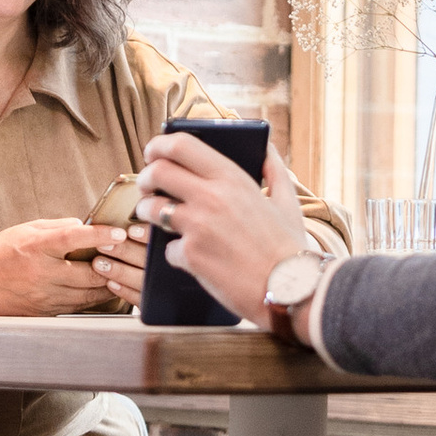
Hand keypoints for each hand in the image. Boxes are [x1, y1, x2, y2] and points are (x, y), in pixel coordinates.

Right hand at [0, 217, 119, 315]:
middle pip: (88, 273)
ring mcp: (44, 297)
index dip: (100, 235)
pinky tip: (104, 290)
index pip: (73, 239)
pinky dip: (95, 299)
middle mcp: (41, 274)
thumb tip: (85, 226)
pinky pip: (78, 307)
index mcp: (36, 248)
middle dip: (113, 265)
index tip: (120, 233)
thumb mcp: (26, 230)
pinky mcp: (46, 312)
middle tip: (129, 257)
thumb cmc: (1, 252)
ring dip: (109, 285)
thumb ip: (57, 227)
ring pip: (88, 295)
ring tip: (123, 275)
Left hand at [132, 132, 311, 324]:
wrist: (290, 290)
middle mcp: (211, 197)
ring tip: (155, 218)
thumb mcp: (287, 201)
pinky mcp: (190, 256)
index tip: (153, 153)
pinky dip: (175, 254)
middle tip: (148, 187)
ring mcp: (198, 227)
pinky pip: (167, 249)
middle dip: (145, 178)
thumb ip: (274, 169)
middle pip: (157, 172)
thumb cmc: (288, 247)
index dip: (159, 145)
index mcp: (232, 178)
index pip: (181, 146)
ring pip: (152, 208)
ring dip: (148, 212)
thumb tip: (266, 148)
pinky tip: (189, 258)